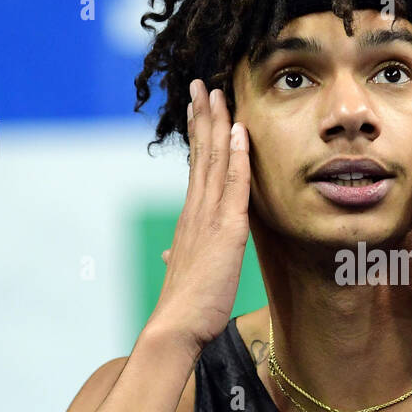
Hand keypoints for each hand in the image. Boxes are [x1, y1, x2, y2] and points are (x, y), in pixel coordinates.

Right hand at [149, 79, 251, 351]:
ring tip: (216, 92)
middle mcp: (196, 211)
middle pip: (201, 154)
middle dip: (202, 116)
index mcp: (191, 219)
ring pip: (214, 160)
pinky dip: (237, 156)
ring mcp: (209, 217)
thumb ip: (181, 257)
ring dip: (217, 123)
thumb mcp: (185, 275)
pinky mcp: (226, 230)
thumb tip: (173, 254)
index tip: (198, 109)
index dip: (199, 136)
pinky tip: (239, 131)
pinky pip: (234, 184)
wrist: (176, 327)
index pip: (196, 168)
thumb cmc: (185, 308)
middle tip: (202, 84)